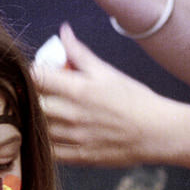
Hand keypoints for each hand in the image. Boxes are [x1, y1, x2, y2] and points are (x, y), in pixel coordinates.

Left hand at [33, 23, 177, 165]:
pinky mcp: (81, 157)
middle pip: (34, 104)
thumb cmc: (135, 99)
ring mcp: (76, 138)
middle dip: (32, 96)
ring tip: (46, 113)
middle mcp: (73, 115)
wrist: (157, 132)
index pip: (37, 78)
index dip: (32, 73)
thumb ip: (80, 53)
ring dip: (37, 120)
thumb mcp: (107, 72)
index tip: (38, 74)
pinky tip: (51, 135)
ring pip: (39, 129)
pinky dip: (46, 143)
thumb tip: (63, 32)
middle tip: (40, 94)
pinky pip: (52, 152)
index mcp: (79, 89)